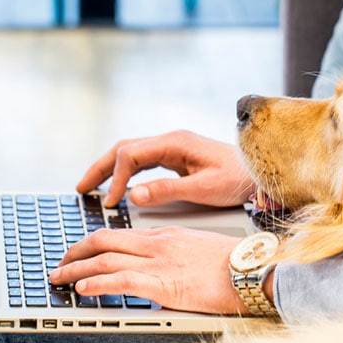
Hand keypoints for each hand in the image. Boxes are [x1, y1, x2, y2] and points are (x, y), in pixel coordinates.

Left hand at [49, 226, 248, 314]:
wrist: (254, 269)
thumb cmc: (236, 263)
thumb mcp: (201, 249)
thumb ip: (178, 254)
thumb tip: (166, 268)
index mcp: (166, 236)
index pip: (120, 234)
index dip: (93, 243)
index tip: (80, 252)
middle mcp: (157, 245)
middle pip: (104, 241)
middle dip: (75, 252)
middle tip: (59, 263)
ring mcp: (159, 263)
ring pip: (105, 260)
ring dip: (75, 270)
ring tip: (58, 278)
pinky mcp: (164, 285)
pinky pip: (121, 281)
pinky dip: (96, 284)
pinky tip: (81, 289)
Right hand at [77, 130, 253, 207]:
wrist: (261, 174)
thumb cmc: (238, 179)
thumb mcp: (204, 188)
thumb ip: (168, 190)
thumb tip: (133, 195)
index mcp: (175, 143)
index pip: (131, 155)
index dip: (115, 178)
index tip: (110, 201)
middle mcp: (171, 141)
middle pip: (124, 149)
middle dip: (100, 168)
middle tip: (81, 188)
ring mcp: (173, 148)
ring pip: (131, 154)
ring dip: (109, 169)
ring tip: (91, 188)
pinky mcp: (177, 158)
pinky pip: (143, 162)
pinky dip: (126, 173)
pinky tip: (119, 186)